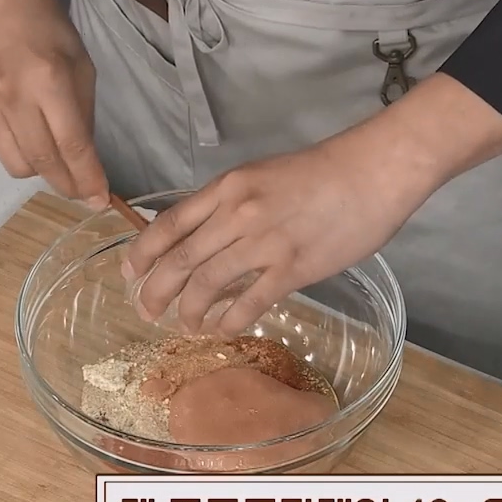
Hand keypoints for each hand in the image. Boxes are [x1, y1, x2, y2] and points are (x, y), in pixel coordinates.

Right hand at [0, 0, 108, 208]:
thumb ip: (82, 110)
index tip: (100, 200)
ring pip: (14, 164)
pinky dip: (11, 148)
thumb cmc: (38, 22)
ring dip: (37, 167)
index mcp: (47, 80)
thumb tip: (85, 157)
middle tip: (80, 189)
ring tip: (46, 150)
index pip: (72, 146)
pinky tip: (17, 126)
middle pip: (42, 164)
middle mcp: (12, 99)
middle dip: (66, 184)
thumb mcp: (77, 59)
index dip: (88, 179)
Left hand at [121, 121, 441, 335]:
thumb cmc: (323, 172)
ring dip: (188, 312)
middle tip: (146, 311)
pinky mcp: (292, 268)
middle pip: (178, 260)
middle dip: (155, 292)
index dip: (142, 253)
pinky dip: (228, 321)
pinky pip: (248, 303)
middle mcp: (236, 214)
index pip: (168, 224)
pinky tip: (222, 330)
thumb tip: (204, 237)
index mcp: (227, 187)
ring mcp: (263, 242)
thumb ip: (231, 204)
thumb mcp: (262, 176)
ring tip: (184, 325)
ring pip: (206, 285)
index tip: (129, 273)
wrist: (372, 172)